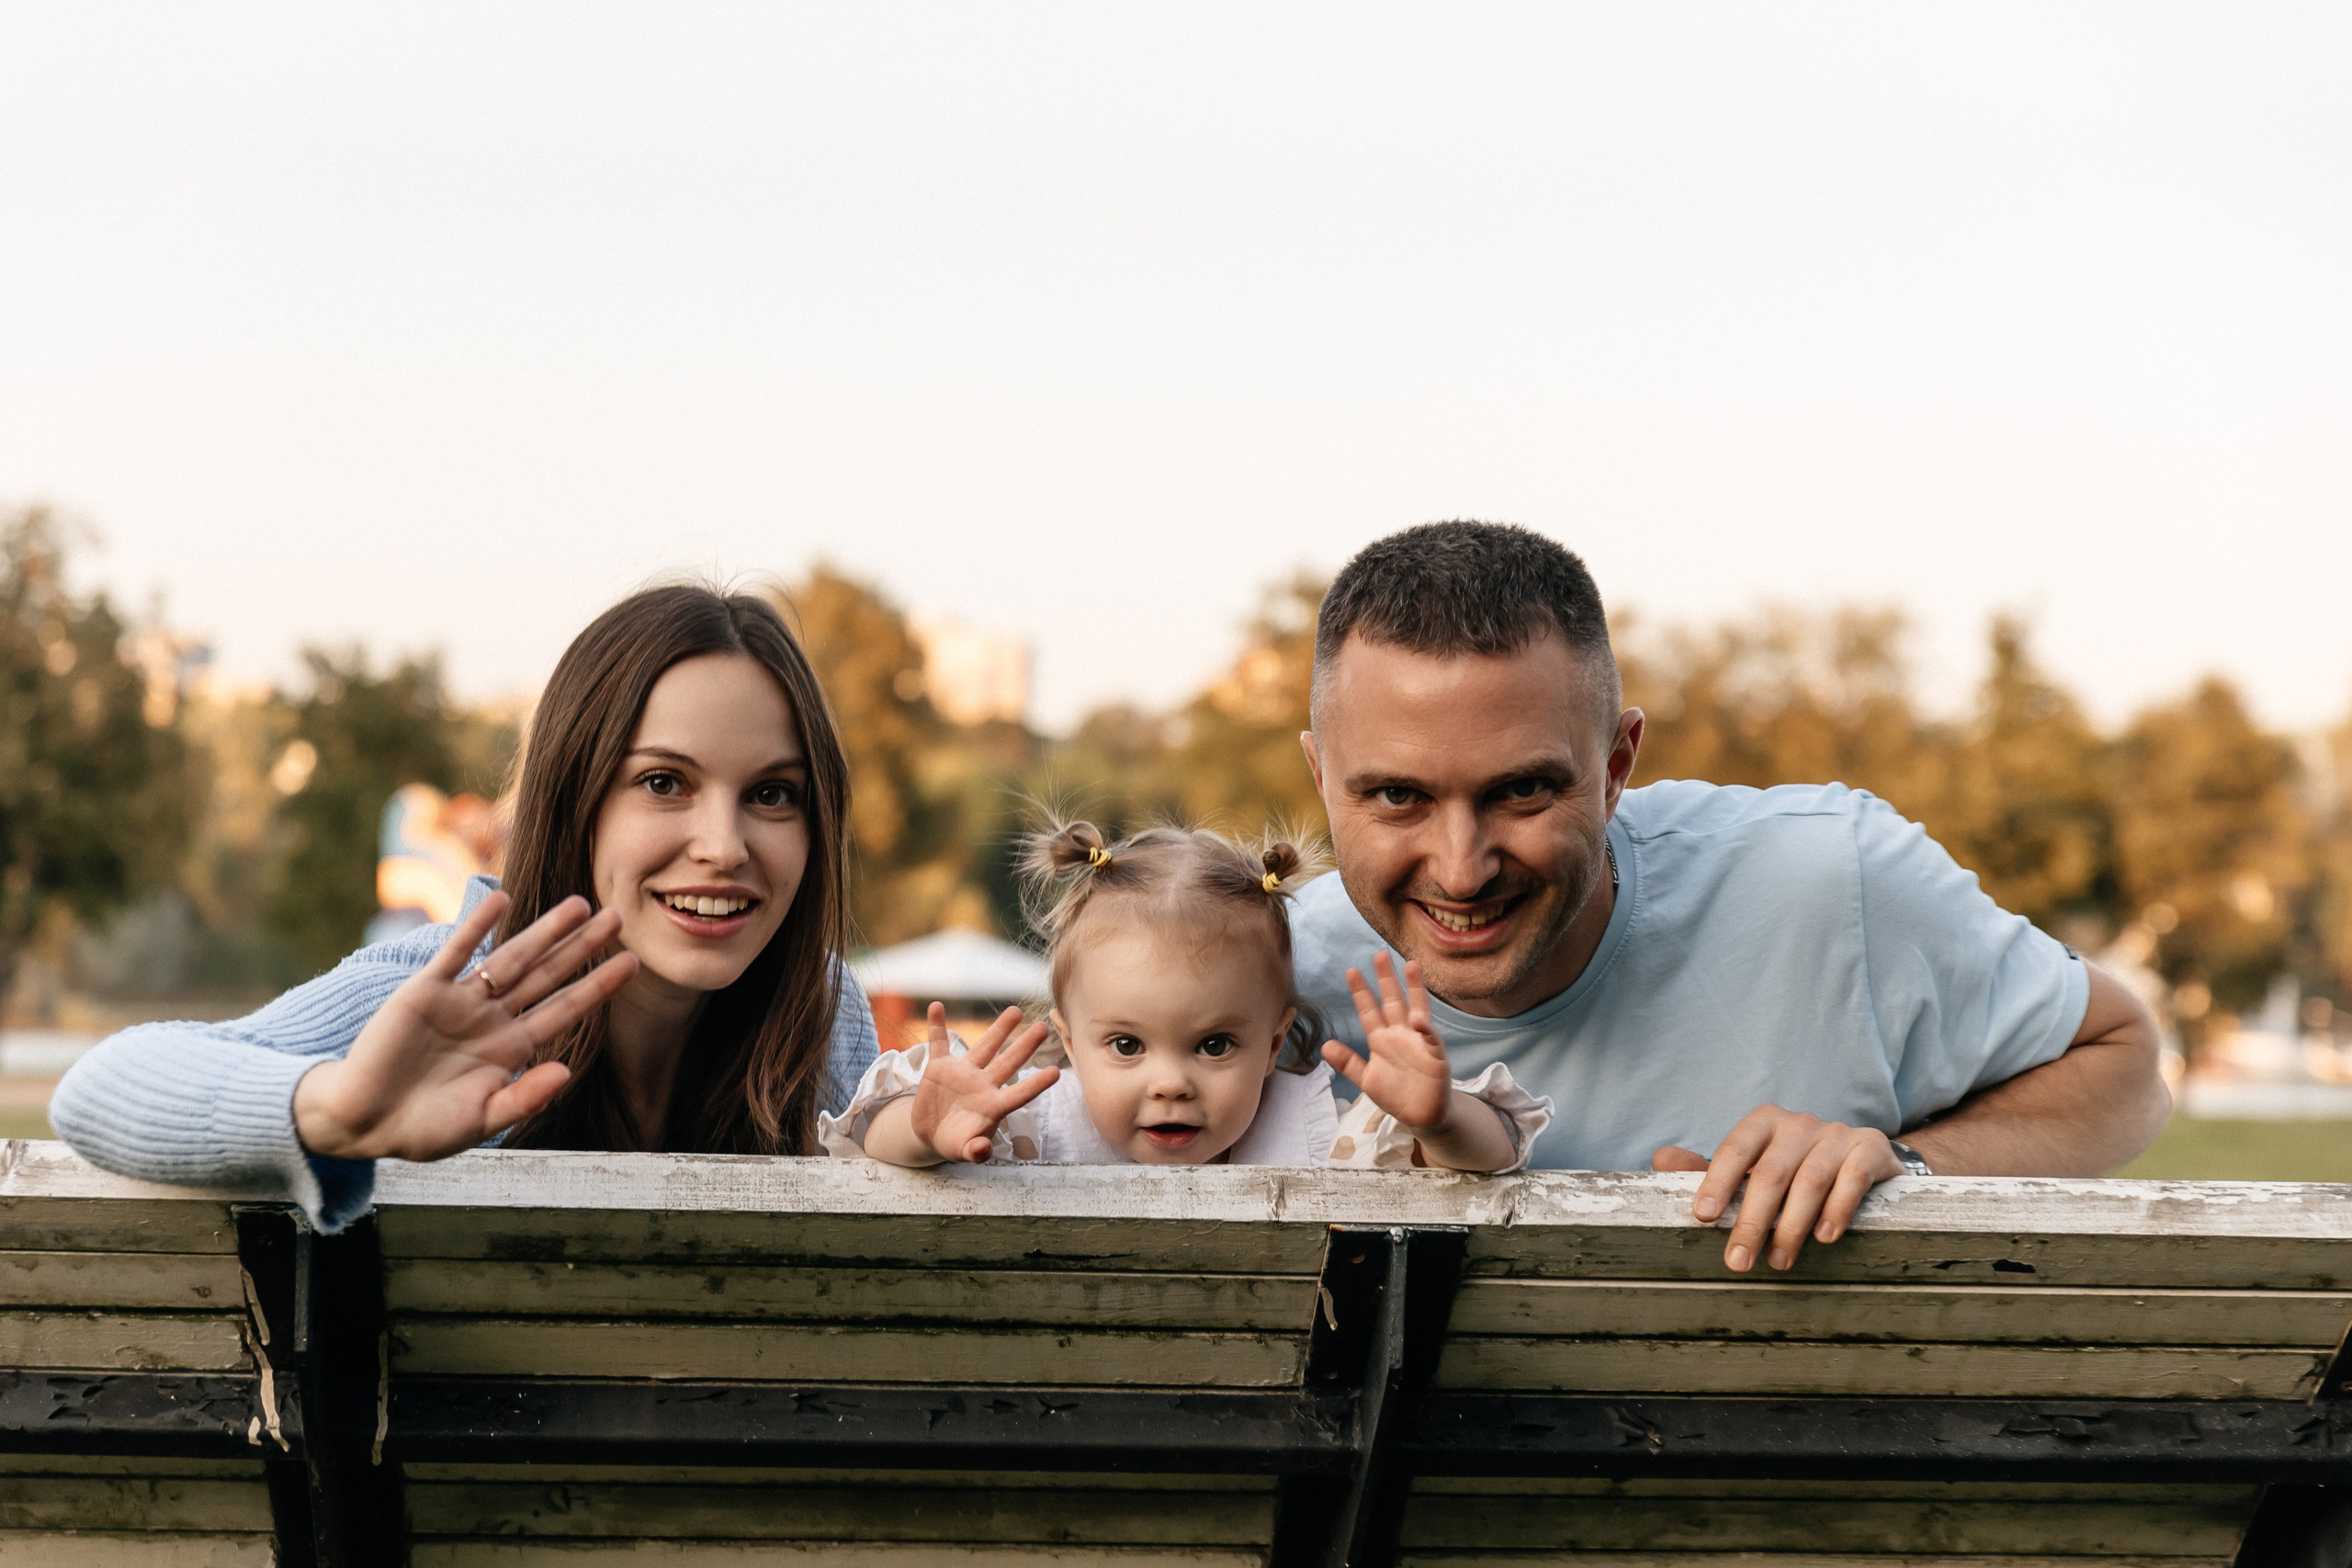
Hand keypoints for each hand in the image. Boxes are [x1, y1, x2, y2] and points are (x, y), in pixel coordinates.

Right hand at [292, 892, 637, 1161]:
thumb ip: (524, 1097)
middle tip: (618, 916)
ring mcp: (461, 1001)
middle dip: (582, 947)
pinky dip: (476, 926)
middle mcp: (493, 1018)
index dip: (598, 986)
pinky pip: (455, 953)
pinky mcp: (424, 991)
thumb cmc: (424, 1128)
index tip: (633, 963)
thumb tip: (565, 1072)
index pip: (565, 1010)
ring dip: (544, 931)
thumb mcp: (481, 1120)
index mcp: (512, 1048)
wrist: (364, 1122)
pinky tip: (501, 899)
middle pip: (547, 974)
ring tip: (580, 904)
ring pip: (511, 958)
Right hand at [907, 1003, 1057, 1163]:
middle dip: (1025, 1046)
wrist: (931, 1133)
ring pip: (984, 1046)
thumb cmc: (956, 1142)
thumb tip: (982, 1149)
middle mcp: (983, 1084)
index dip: (1036, 1084)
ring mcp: (963, 1073)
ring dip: (999, 1029)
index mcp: (993, 1106)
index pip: (1019, 1093)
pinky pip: (938, 1043)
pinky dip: (936, 1026)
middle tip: (1044, 1027)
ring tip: (1015, 1011)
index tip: (1056, 1072)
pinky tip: (937, 1007)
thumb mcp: (964, 1151)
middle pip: (1008, 1062)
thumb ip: (975, 1152)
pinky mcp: (940, 1068)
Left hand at [1322, 954, 1455, 1133]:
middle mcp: (1400, 1035)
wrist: (1421, 1116)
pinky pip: (1430, 1038)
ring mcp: (1418, 1042)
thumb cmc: (1396, 1095)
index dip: (1361, 992)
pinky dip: (1425, 1028)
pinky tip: (1418, 1019)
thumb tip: (1325, 1045)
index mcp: (1382, 1040)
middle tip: (1379, 954)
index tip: (1351, 971)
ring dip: (1414, 988)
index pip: (1369, 1011)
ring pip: (1416, 1009)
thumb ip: (1348, 1063)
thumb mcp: (1366, 1079)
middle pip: (1393, 1002)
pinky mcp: (1435, 1055)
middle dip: (1386, 979)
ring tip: (1411, 965)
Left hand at [1653, 1104, 1902, 1272]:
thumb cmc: (1794, 1168)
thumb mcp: (1751, 1167)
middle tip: (1738, 1262)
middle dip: (1752, 1221)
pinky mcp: (1871, 1148)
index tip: (1703, 1217)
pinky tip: (1825, 1237)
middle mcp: (1799, 1123)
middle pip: (1770, 1172)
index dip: (1717, 1181)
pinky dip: (1837, 1209)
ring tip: (1778, 1261)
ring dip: (1792, 1226)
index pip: (1734, 1149)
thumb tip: (1660, 1160)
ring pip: (1810, 1180)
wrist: (1863, 1159)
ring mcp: (1837, 1133)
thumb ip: (1707, 1169)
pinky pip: (1853, 1177)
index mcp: (1764, 1123)